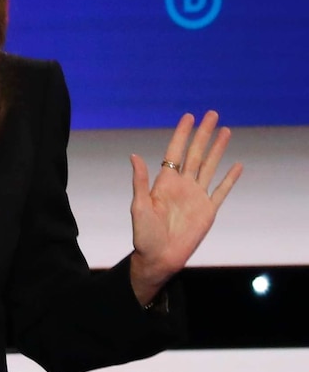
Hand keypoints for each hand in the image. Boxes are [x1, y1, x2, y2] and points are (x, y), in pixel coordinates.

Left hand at [128, 111, 242, 304]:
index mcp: (165, 182)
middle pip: (195, 153)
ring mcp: (197, 196)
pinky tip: (237, 165)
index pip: (175, 152)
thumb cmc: (144, 234)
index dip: (182, 134)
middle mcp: (182, 185)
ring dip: (218, 149)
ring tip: (226, 131)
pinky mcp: (208, 210)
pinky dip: (230, 178)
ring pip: (210, 166)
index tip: (189, 117)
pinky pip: (221, 190)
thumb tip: (134, 156)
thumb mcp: (138, 206)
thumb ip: (140, 181)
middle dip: (203, 134)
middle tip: (212, 114)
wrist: (159, 258)